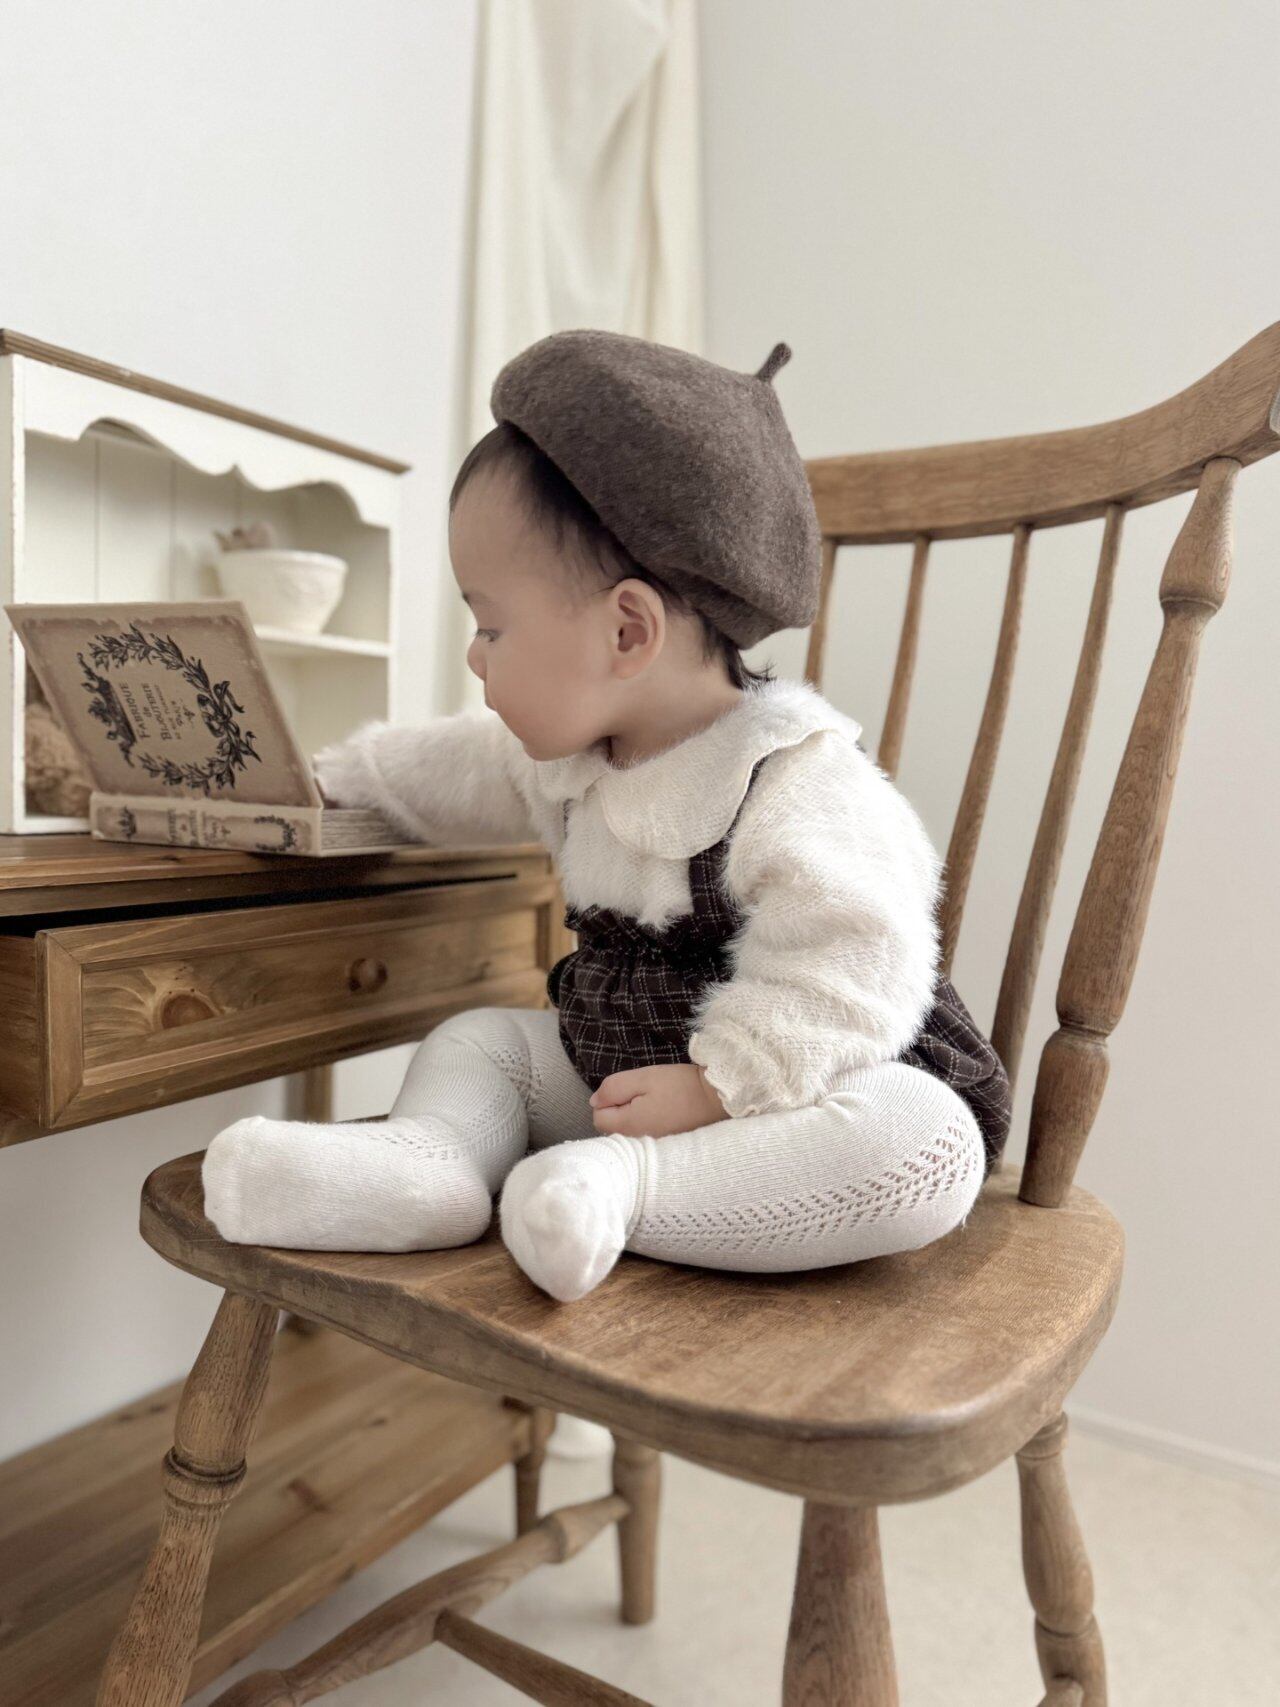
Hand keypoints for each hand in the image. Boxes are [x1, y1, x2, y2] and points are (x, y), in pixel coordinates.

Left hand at [588, 1062, 727, 1138]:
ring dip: (633, 1118)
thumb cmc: (679, 1086)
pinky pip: (643, 1139)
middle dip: (619, 1110)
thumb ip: (613, 1088)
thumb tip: (594, 1101)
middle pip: (611, 1128)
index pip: (598, 1116)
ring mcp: (651, 1149)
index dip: (609, 1099)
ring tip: (656, 1104)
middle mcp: (636, 1145)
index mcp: (627, 1127)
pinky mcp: (664, 1149)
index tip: (630, 1090)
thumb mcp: (642, 1078)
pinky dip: (647, 1126)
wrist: (717, 1099)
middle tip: (644, 1096)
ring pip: (627, 1133)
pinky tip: (663, 1115)